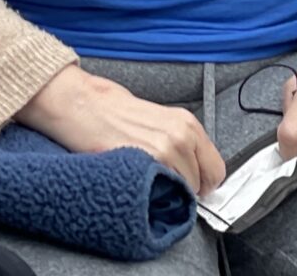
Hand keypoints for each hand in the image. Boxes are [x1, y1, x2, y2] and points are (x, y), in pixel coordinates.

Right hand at [18, 64, 225, 195]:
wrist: (79, 103)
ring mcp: (163, 151)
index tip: (191, 184)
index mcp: (186, 123)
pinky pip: (162, 193)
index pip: (216, 169)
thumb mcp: (157, 119)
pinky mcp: (144, 164)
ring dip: (168, 191)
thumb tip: (192, 166)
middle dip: (187, 188)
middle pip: (202, 184)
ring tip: (145, 176)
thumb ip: (179, 141)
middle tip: (164, 181)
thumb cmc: (110, 108)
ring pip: (182, 191)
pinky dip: (154, 192)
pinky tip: (138, 179)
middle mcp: (180, 136)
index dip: (204, 181)